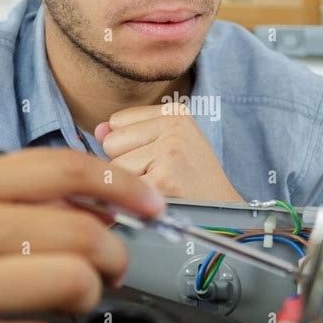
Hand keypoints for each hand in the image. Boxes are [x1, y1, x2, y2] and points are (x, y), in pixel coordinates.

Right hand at [0, 148, 163, 322]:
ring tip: (72, 296)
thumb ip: (14, 196)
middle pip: (81, 230)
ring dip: (88, 293)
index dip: (120, 183)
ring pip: (72, 281)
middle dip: (117, 251)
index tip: (151, 203)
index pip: (61, 169)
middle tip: (114, 264)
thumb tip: (98, 206)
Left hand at [95, 102, 244, 201]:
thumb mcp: (168, 143)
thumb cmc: (193, 178)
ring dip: (131, 183)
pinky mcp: (164, 179)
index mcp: (175, 111)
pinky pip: (122, 188)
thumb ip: (130, 132)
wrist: (224, 210)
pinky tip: (158, 198)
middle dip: (126, 163)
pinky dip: (133, 200)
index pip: (117, 121)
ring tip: (161, 185)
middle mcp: (173, 126)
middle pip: (111, 142)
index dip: (130, 145)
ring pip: (113, 167)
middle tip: (159, 173)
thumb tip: (98, 130)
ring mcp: (169, 152)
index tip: (157, 156)